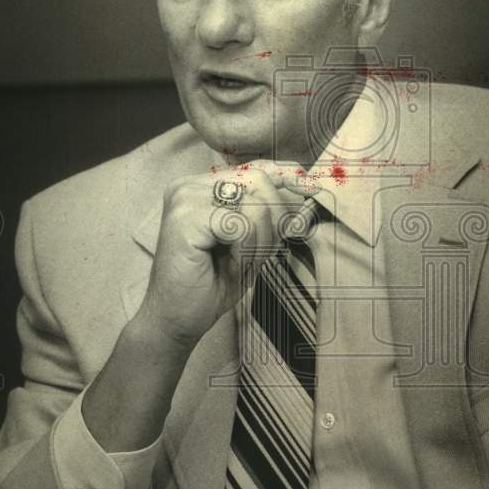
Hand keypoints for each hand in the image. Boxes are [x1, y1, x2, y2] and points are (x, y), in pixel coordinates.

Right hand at [136, 160, 318, 348]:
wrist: (176, 321)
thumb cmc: (210, 284)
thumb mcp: (248, 242)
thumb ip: (266, 211)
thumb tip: (303, 184)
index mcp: (199, 187)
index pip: (253, 168)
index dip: (286, 176)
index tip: (311, 188)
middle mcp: (188, 186)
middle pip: (258, 180)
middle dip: (275, 219)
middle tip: (261, 253)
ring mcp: (184, 199)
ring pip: (254, 202)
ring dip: (261, 239)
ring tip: (243, 261)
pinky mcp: (185, 219)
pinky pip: (242, 224)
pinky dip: (249, 249)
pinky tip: (233, 264)